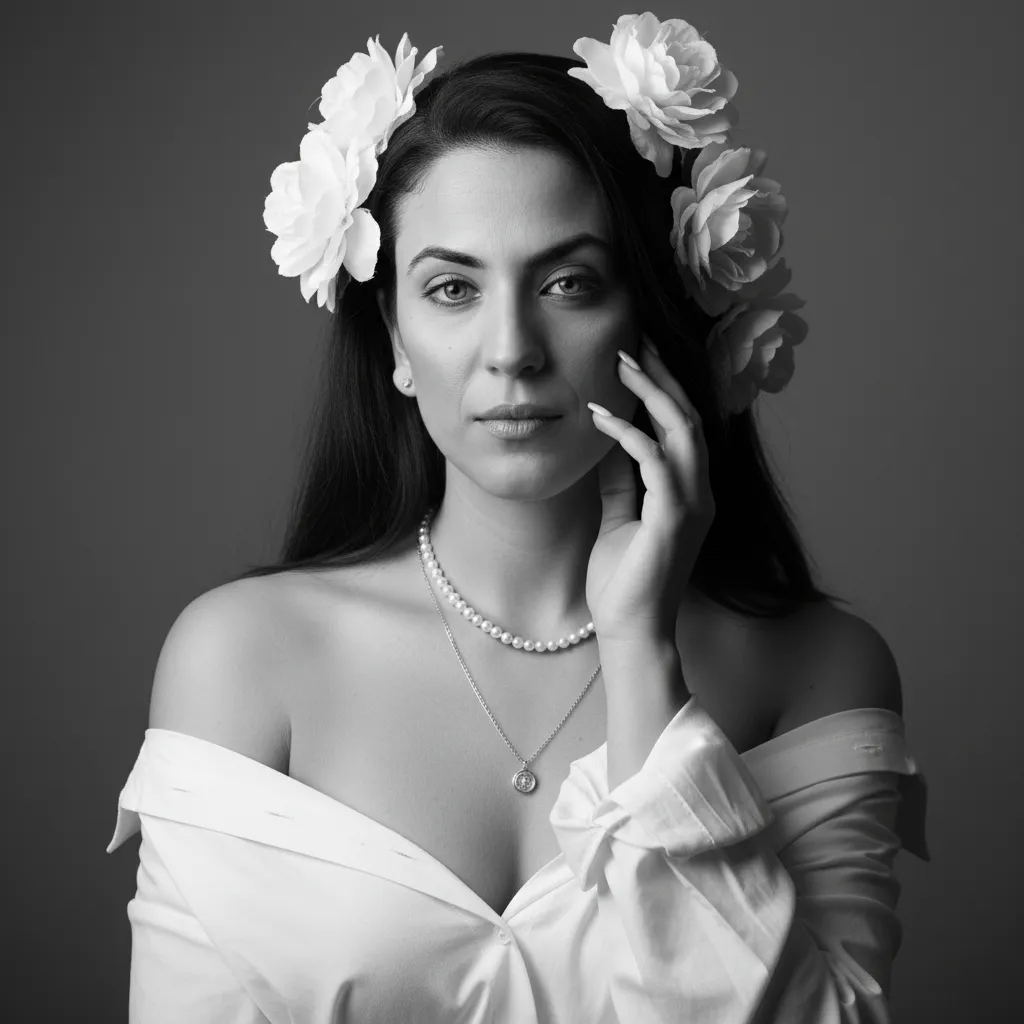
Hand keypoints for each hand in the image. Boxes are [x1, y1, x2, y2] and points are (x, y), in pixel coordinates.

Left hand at [585, 335, 714, 644]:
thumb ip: (621, 478)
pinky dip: (627, 434)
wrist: (630, 631)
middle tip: (633, 341)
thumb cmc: (622, 579)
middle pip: (689, 417)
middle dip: (662, 376)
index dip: (664, 387)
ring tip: (620, 364)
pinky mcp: (674, 519)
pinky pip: (655, 461)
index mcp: (690, 492)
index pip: (684, 426)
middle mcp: (701, 493)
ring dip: (651, 393)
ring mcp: (692, 505)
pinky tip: (599, 416)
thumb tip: (608, 434)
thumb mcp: (619, 515)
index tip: (637, 354)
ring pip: (682, 430)